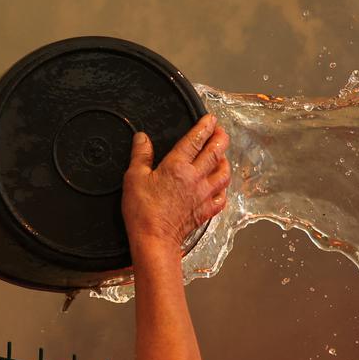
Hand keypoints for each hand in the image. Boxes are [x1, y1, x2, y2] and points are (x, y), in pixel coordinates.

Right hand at [121, 115, 229, 252]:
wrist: (155, 240)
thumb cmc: (143, 212)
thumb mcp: (134, 178)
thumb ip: (140, 156)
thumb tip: (142, 139)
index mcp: (177, 166)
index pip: (196, 140)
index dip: (205, 126)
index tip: (210, 119)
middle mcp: (196, 178)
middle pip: (216, 152)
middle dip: (220, 138)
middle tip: (220, 131)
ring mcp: (204, 195)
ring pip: (224, 173)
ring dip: (225, 161)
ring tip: (222, 156)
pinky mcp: (206, 211)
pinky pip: (222, 197)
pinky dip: (223, 188)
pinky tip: (219, 186)